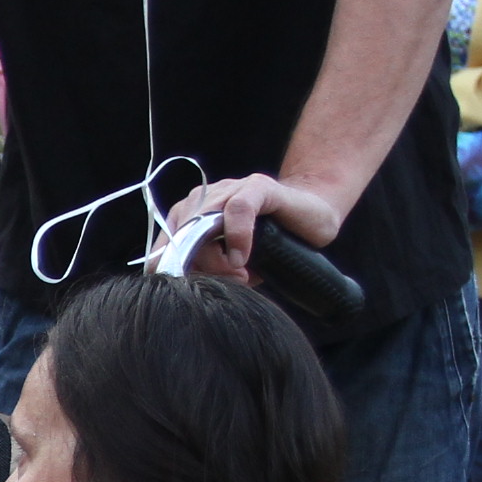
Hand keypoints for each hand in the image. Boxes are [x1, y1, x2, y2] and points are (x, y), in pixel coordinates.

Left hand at [158, 173, 341, 280]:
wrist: (315, 214)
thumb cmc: (273, 243)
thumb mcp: (234, 266)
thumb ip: (210, 273)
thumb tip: (188, 294)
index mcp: (191, 216)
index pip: (165, 245)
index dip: (176, 272)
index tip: (192, 292)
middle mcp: (205, 199)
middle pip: (182, 238)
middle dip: (200, 269)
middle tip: (228, 283)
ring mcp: (231, 189)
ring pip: (204, 224)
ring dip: (218, 258)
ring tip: (239, 275)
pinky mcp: (258, 186)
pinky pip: (238, 209)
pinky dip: (237, 236)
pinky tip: (242, 258)